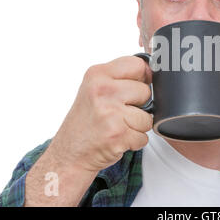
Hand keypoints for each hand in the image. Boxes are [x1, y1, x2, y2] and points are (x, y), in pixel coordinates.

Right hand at [48, 56, 152, 173]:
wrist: (69, 154)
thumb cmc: (85, 122)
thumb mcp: (94, 89)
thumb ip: (119, 78)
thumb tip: (150, 71)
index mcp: (98, 75)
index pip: (138, 65)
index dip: (142, 78)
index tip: (134, 89)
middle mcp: (103, 91)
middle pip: (146, 91)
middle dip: (139, 106)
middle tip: (119, 113)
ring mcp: (111, 113)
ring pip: (148, 117)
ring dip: (137, 126)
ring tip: (118, 127)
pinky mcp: (118, 134)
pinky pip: (144, 136)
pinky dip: (134, 142)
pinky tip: (117, 139)